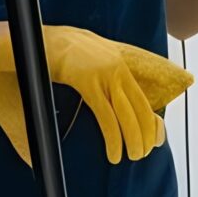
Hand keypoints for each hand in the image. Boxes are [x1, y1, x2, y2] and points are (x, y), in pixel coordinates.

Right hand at [46, 30, 161, 162]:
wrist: (43, 40)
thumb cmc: (63, 51)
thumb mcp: (92, 59)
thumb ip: (104, 75)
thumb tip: (111, 96)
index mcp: (120, 65)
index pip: (144, 101)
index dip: (152, 124)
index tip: (154, 140)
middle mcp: (117, 70)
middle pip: (141, 110)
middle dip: (145, 136)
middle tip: (142, 154)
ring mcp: (104, 75)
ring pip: (127, 116)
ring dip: (134, 141)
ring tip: (132, 156)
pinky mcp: (88, 82)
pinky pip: (106, 116)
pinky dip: (114, 138)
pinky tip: (114, 152)